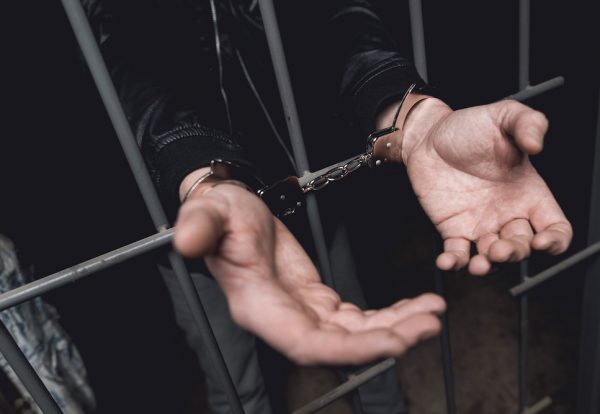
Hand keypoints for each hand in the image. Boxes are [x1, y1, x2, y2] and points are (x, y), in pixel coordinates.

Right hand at [174, 178, 444, 363]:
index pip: (305, 343)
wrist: (232, 210)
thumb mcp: (208, 212)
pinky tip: (415, 307)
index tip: (391, 343)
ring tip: (432, 314)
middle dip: (385, 340)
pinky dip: (388, 315)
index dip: (348, 349)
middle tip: (428, 325)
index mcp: (257, 306)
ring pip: (353, 334)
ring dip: (394, 328)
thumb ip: (200, 227)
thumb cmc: (219, 213)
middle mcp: (282, 319)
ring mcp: (302, 312)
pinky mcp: (317, 300)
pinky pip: (356, 318)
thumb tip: (187, 241)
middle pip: (338, 345)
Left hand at [379, 98, 571, 274]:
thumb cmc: (470, 126)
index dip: (555, 241)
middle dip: (514, 254)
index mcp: (530, 194)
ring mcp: (480, 224)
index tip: (541, 241)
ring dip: (488, 266)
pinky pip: (457, 254)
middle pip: (522, 247)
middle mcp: (508, 214)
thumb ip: (528, 123)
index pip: (556, 227)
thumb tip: (537, 143)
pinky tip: (446, 261)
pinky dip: (454, 263)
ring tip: (479, 265)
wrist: (428, 135)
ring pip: (492, 258)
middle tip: (499, 249)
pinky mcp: (453, 229)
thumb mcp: (504, 116)